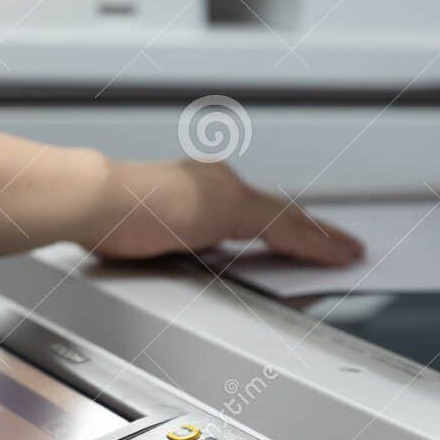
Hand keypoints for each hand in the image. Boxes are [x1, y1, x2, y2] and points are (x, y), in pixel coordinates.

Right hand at [92, 159, 362, 265]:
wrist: (91, 200)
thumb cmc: (103, 215)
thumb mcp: (146, 234)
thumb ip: (171, 243)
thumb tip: (181, 257)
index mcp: (195, 188)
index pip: (250, 211)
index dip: (280, 227)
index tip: (302, 239)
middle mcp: (215, 183)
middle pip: (276, 212)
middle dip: (309, 231)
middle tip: (341, 245)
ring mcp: (223, 194)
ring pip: (288, 219)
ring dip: (320, 238)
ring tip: (348, 253)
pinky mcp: (228, 208)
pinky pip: (286, 229)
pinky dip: (316, 244)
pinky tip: (337, 255)